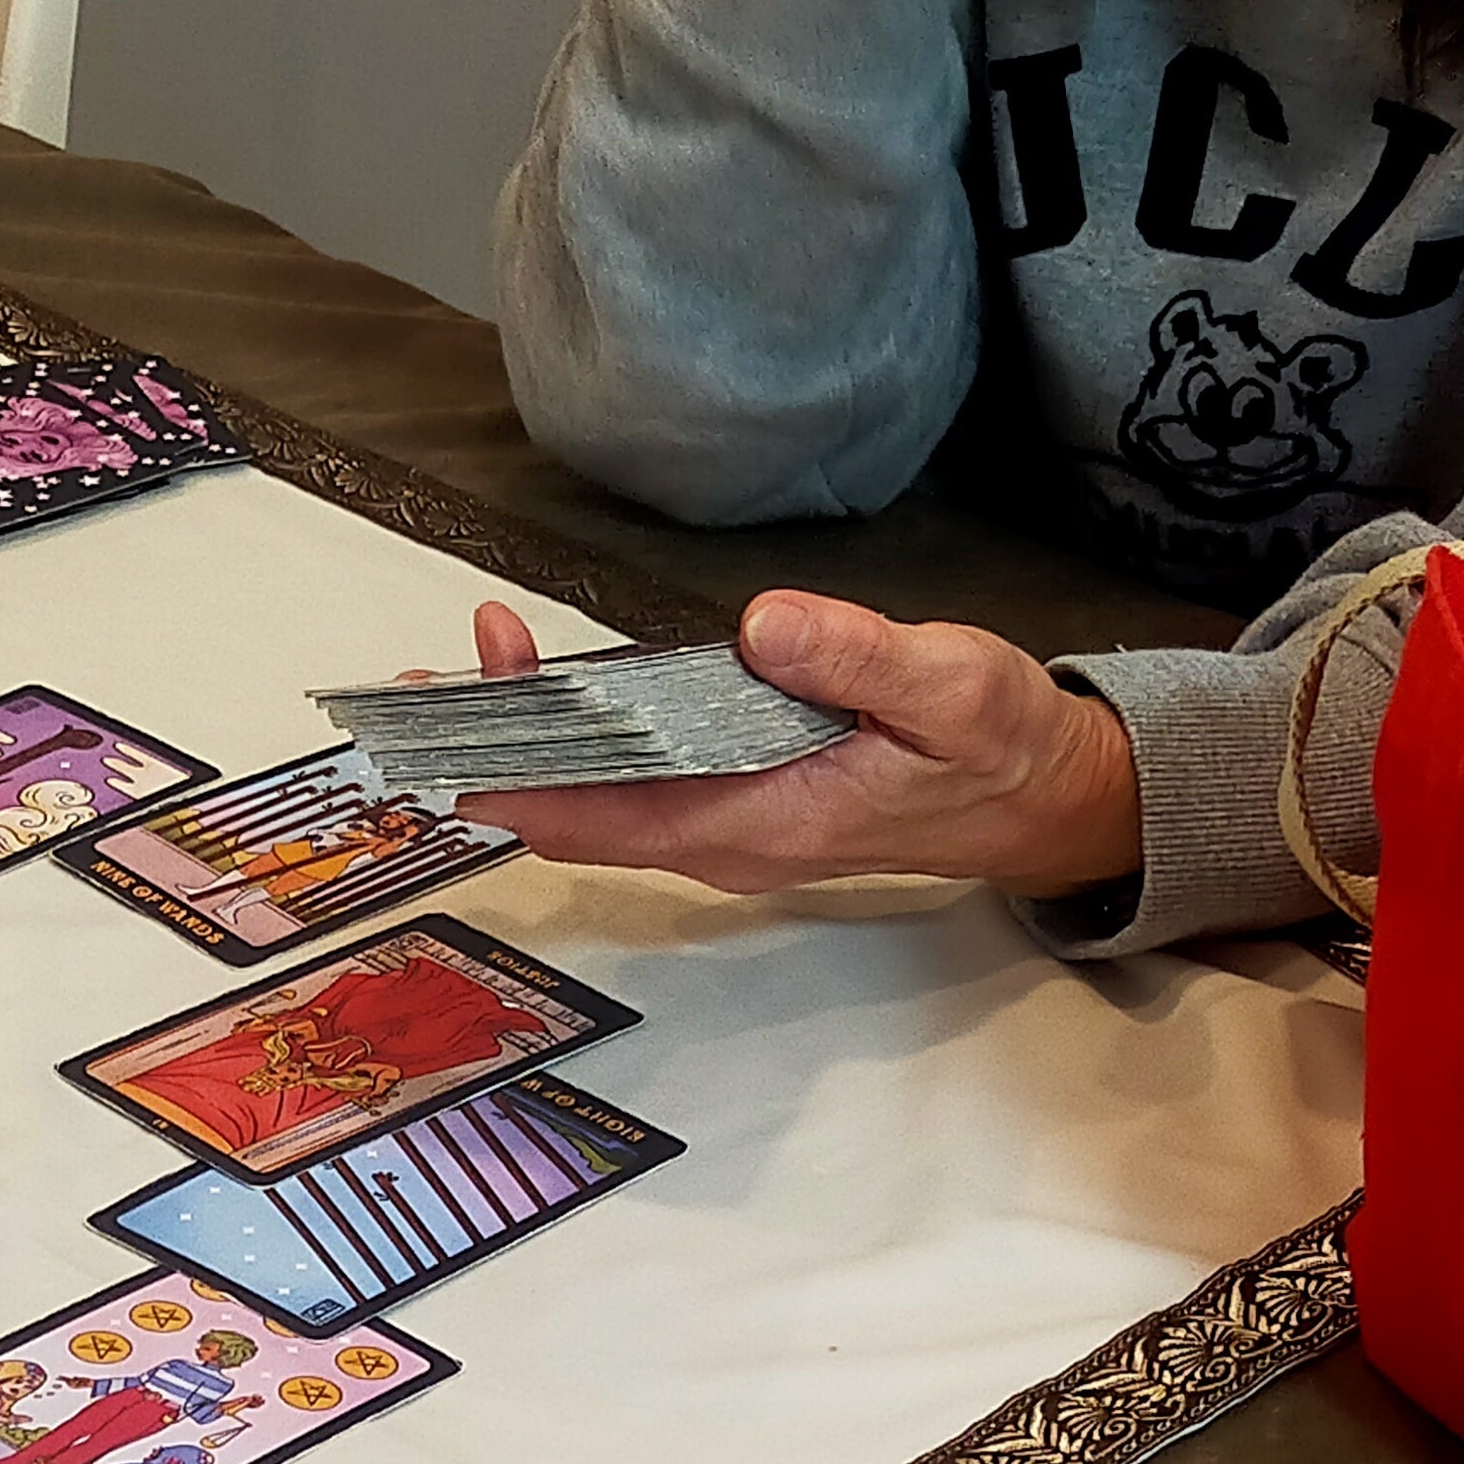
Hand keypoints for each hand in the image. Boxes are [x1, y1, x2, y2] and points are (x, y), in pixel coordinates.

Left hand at [457, 591, 1141, 901]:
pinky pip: (631, 779)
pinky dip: (579, 735)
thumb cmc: (998, 746)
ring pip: (597, 796)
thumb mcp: (954, 687)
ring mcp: (723, 823)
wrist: (1040, 801)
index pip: (606, 814)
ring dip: (530, 740)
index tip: (461, 718)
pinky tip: (545, 684)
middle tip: (424, 680)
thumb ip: (861, 658)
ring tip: (464, 666)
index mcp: (764, 821)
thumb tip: (766, 626)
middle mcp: (724, 837)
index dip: (521, 774)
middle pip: (578, 809)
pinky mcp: (731, 797)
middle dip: (497, 749)